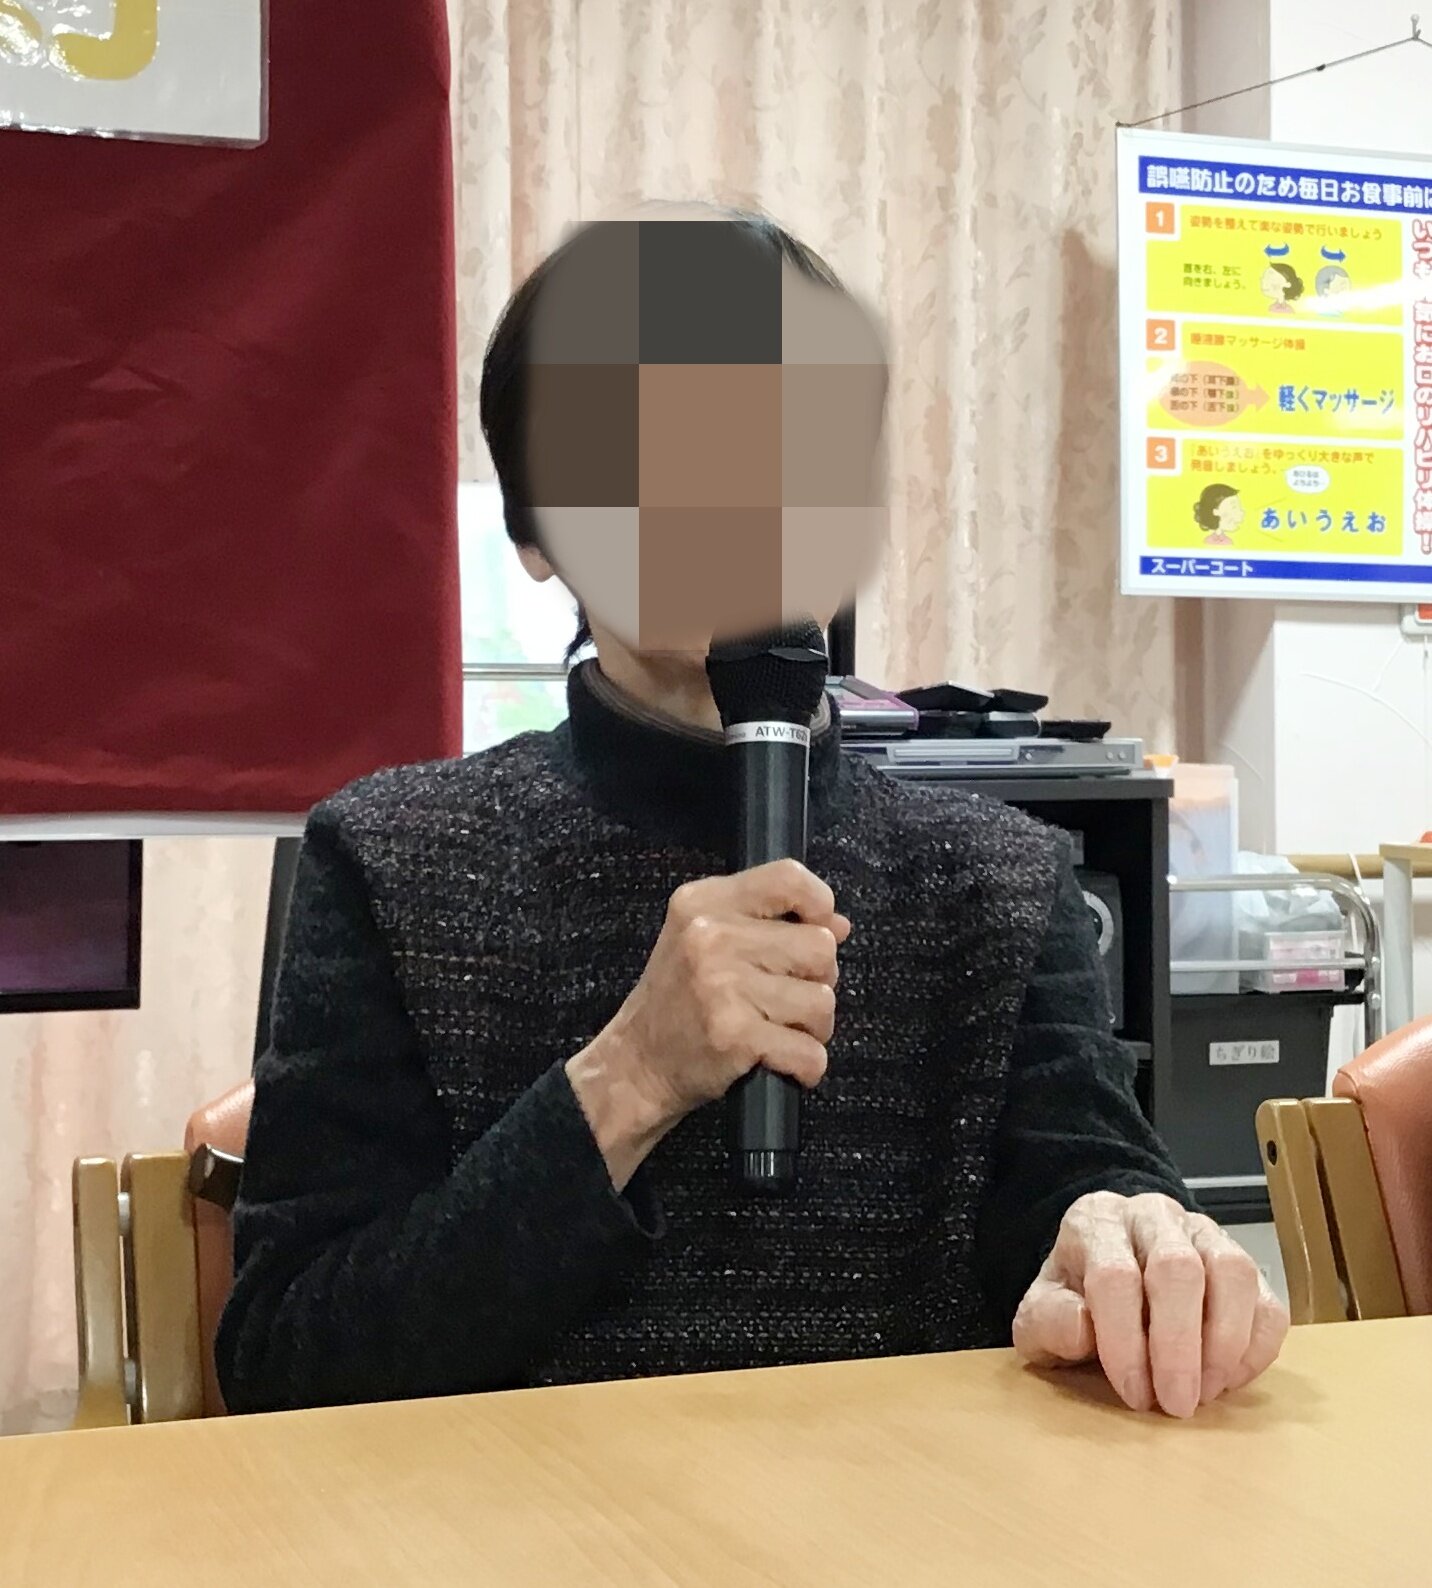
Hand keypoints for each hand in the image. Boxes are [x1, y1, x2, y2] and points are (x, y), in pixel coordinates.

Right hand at [567, 859, 849, 1186]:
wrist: (635, 1065)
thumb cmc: (678, 1002)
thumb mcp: (706, 940)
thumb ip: (770, 923)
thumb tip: (840, 925)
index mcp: (705, 902)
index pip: (789, 878)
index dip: (820, 903)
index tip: (817, 930)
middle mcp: (711, 936)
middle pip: (820, 947)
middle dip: (818, 980)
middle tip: (786, 998)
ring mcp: (723, 985)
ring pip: (822, 1001)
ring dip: (812, 1028)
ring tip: (778, 1031)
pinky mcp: (735, 1034)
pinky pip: (810, 1052)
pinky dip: (806, 1066)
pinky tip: (780, 1062)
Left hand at [1012, 1191, 1289, 1417]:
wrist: (1105, 1277)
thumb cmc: (1075, 1300)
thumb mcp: (1041, 1314)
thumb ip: (1049, 1322)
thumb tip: (1083, 1331)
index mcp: (1096, 1221)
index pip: (1115, 1275)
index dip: (1125, 1341)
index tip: (1133, 1394)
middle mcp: (1152, 1215)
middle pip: (1179, 1268)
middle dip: (1179, 1347)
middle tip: (1176, 1404)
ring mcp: (1204, 1233)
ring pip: (1232, 1273)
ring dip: (1224, 1344)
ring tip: (1204, 1393)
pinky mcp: (1245, 1262)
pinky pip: (1268, 1302)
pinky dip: (1256, 1349)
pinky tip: (1227, 1380)